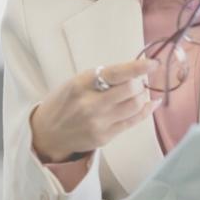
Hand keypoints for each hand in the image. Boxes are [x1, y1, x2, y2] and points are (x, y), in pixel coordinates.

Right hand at [30, 58, 157, 162]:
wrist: (47, 133)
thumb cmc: (63, 103)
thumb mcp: (75, 82)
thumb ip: (101, 77)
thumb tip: (134, 70)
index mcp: (81, 84)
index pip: (116, 73)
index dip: (138, 67)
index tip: (152, 63)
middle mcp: (90, 104)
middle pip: (130, 89)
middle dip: (140, 82)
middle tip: (139, 80)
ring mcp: (98, 122)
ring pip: (135, 105)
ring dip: (142, 95)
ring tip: (139, 92)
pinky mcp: (105, 136)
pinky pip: (133, 121)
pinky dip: (146, 110)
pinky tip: (150, 103)